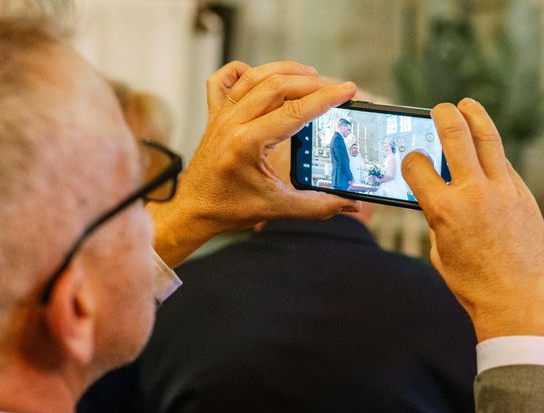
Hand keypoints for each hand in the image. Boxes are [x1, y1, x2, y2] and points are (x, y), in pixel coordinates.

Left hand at [148, 61, 358, 266]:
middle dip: (310, 82)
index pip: (294, 111)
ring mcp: (221, 116)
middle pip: (276, 86)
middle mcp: (232, 123)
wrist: (193, 211)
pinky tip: (259, 74)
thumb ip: (317, 205)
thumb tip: (350, 204)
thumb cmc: (229, 209)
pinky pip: (223, 81)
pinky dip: (242, 71)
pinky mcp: (213, 116)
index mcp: (248, 143)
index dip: (325, 98)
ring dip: (284, 70)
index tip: (347, 90)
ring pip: (254, 77)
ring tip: (309, 74)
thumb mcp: (278, 208)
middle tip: (333, 87)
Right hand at [402, 99, 543, 341]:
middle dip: (443, 116)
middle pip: (455, 136)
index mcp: (443, 210)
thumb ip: (437, 217)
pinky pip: (504, 164)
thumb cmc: (471, 282)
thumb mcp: (440, 249)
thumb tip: (439, 196)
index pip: (416, 166)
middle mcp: (473, 193)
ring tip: (467, 105)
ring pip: (488, 139)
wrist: (516, 300)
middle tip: (438, 108)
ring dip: (475, 116)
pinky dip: (491, 154)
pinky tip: (485, 151)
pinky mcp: (524, 195)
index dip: (409, 159)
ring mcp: (503, 191)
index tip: (410, 159)